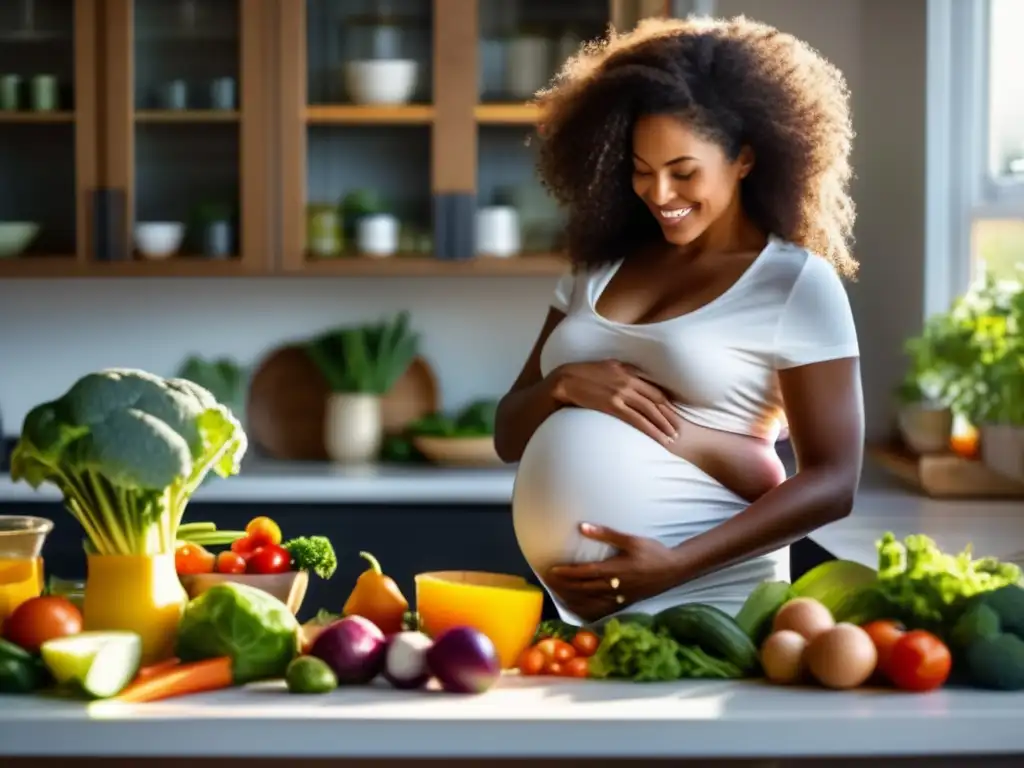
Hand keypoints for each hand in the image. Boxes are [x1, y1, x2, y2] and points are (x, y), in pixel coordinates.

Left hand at [544, 523, 679, 622]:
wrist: (674, 569)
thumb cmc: (653, 552)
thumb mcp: (630, 540)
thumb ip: (606, 534)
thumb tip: (582, 527)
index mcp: (615, 569)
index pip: (585, 572)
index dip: (568, 573)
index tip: (552, 571)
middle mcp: (615, 585)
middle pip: (585, 587)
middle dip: (565, 585)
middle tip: (550, 582)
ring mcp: (620, 596)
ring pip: (592, 599)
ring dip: (574, 597)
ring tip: (559, 593)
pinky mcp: (626, 602)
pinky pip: (603, 607)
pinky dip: (589, 608)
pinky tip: (580, 607)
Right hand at [550, 360, 679, 443]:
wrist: (564, 380)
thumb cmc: (582, 375)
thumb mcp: (606, 367)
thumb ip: (623, 372)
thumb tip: (635, 382)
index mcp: (628, 370)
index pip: (654, 389)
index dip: (667, 403)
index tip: (674, 414)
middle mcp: (628, 380)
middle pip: (656, 400)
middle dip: (670, 416)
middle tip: (679, 430)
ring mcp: (621, 393)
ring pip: (650, 411)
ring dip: (664, 426)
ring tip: (672, 438)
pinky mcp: (613, 405)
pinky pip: (638, 420)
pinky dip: (652, 430)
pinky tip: (659, 439)